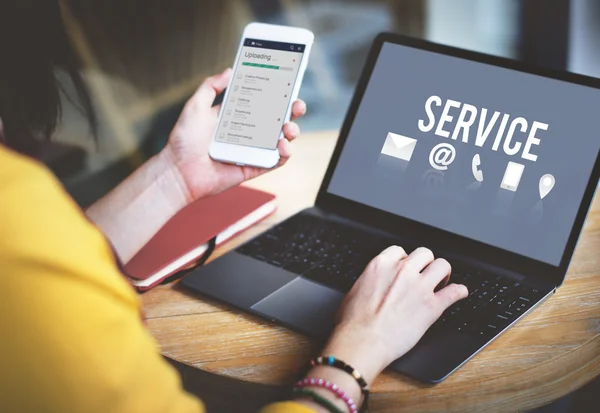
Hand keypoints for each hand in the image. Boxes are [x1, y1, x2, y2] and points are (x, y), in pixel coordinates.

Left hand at [162, 68, 306, 202]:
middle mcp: (248, 132)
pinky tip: (283, 145)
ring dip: (292, 131)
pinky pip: (276, 161)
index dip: (277, 93)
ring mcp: (253, 150)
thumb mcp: (195, 106)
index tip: (287, 83)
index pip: (263, 101)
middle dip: (292, 110)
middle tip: (296, 105)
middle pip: (278, 118)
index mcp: (237, 115)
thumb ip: (211, 87)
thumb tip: (230, 70)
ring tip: (288, 128)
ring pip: (282, 139)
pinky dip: (285, 153)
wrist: (178, 171)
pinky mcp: (254, 167)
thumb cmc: (184, 140)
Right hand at [322, 246, 467, 384]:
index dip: (405, 259)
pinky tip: (459, 293)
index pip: (400, 251)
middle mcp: (402, 271)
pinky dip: (459, 292)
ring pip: (442, 266)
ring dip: (443, 273)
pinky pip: (454, 292)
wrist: (363, 341)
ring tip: (441, 282)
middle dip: (425, 263)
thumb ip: (370, 282)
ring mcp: (419, 287)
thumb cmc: (353, 322)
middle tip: (425, 274)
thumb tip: (371, 286)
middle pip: (424, 253)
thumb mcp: (355, 291)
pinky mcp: (432, 306)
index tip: (406, 267)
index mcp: (381, 265)